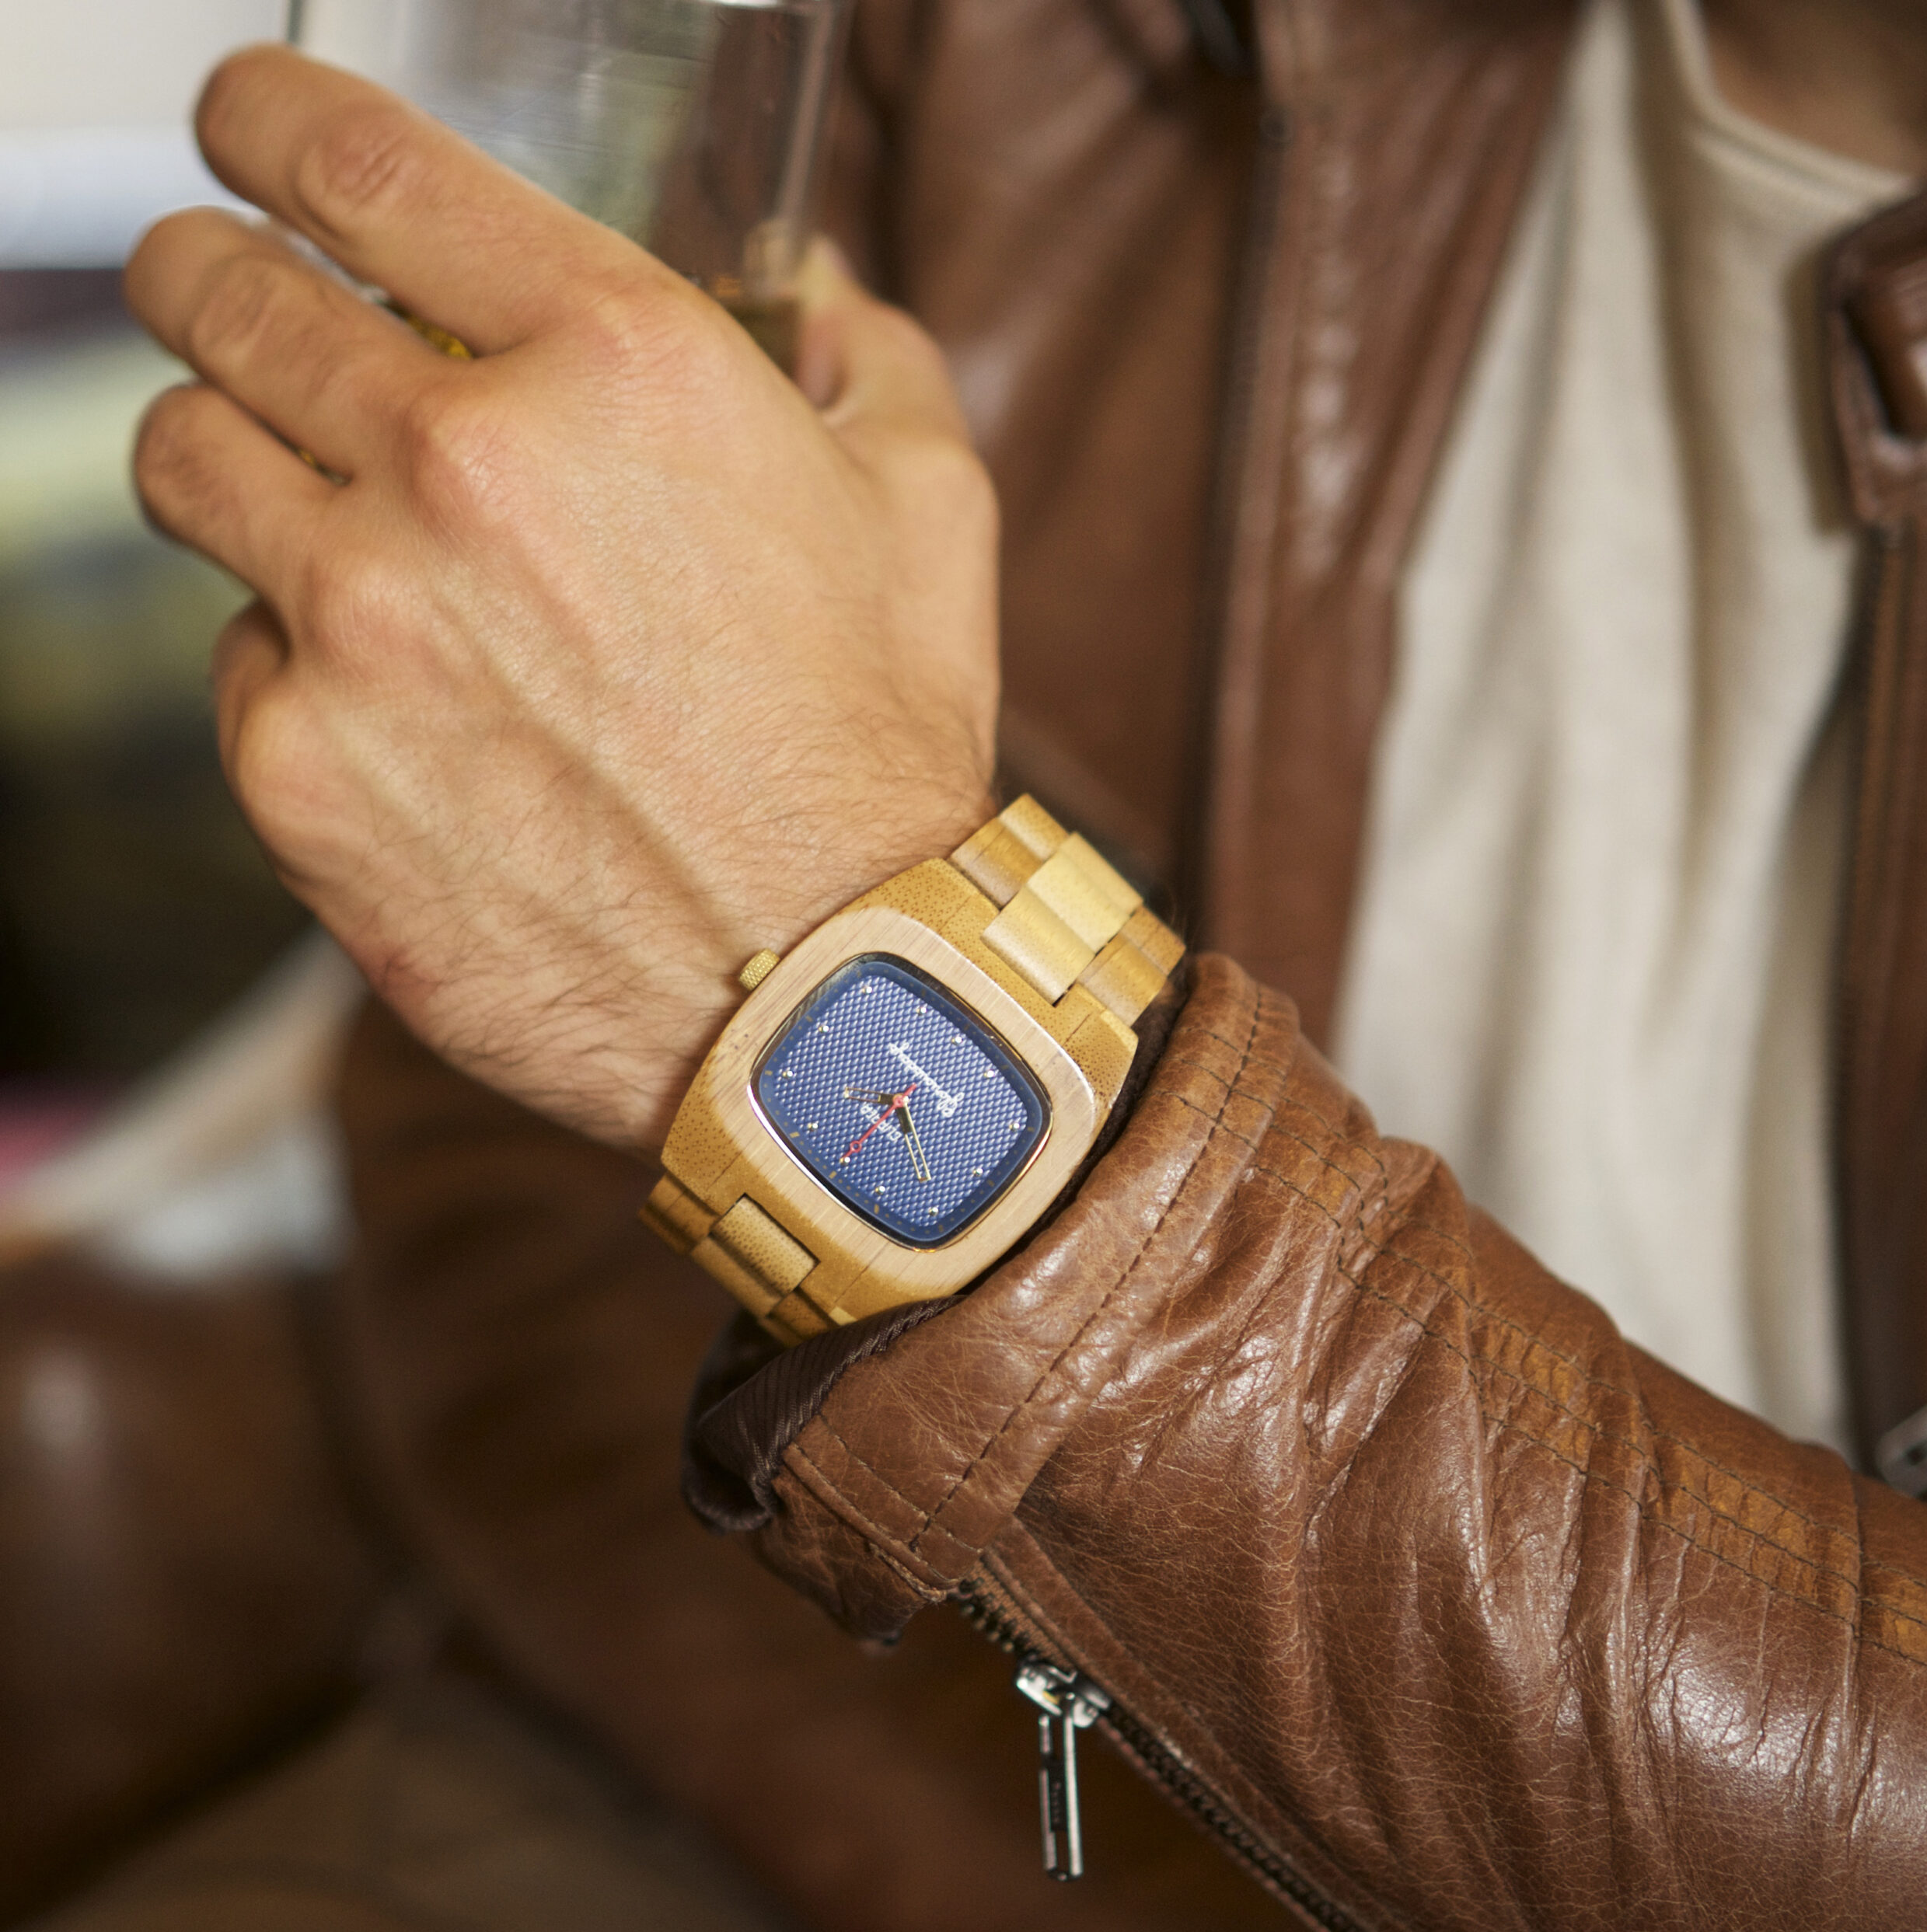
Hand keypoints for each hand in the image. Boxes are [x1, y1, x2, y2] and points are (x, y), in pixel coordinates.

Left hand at [125, 46, 999, 1152]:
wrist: (827, 1004)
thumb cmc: (879, 760)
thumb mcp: (929, 514)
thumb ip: (862, 355)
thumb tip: (815, 291)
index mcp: (614, 364)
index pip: (349, 155)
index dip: (264, 117)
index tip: (246, 130)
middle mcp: (459, 471)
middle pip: (213, 289)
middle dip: (210, 274)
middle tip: (239, 307)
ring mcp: (359, 628)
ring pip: (181, 461)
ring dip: (237, 461)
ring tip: (317, 516)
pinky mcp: (301, 777)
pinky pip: (238, 660)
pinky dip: (297, 663)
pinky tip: (400, 708)